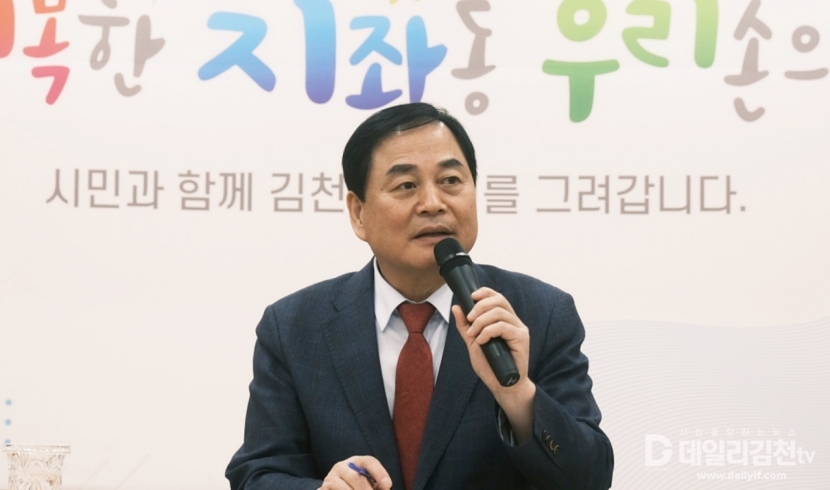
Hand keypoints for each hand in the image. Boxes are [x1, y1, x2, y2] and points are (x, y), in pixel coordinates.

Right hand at [318, 456, 392, 489]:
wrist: (334, 488)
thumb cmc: (356, 486)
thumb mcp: (367, 483)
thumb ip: (377, 486)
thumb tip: (385, 488)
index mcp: (356, 462)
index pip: (369, 462)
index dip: (379, 473)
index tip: (387, 485)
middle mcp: (342, 466)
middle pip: (356, 477)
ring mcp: (330, 478)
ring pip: (345, 488)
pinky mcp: (323, 489)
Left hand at [453, 287, 535, 442]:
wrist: (502, 385)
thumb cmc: (490, 365)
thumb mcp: (473, 343)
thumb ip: (465, 326)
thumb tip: (456, 307)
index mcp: (504, 319)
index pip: (497, 297)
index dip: (484, 292)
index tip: (470, 296)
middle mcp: (514, 321)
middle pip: (499, 300)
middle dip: (480, 306)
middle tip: (469, 319)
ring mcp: (519, 329)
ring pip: (499, 312)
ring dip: (481, 321)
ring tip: (473, 334)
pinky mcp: (522, 339)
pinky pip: (503, 327)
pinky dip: (488, 332)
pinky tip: (481, 341)